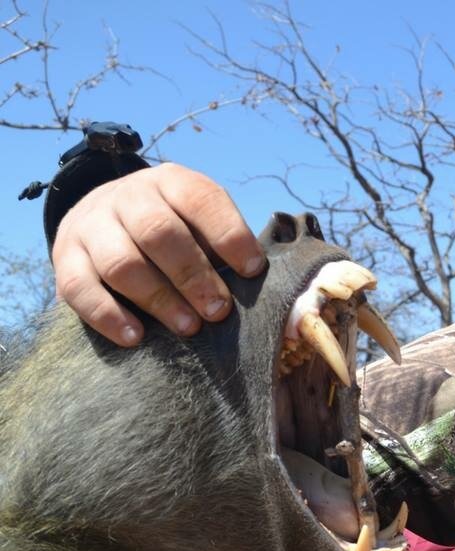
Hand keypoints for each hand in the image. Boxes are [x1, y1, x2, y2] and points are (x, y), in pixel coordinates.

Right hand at [52, 162, 265, 345]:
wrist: (103, 217)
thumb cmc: (174, 232)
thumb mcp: (200, 224)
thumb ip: (226, 247)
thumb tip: (261, 288)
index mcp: (171, 182)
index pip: (201, 199)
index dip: (229, 235)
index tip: (253, 271)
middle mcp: (127, 197)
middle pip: (158, 232)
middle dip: (194, 275)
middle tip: (219, 310)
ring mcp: (91, 226)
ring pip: (121, 263)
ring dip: (160, 300)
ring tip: (189, 328)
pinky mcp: (65, 259)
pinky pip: (80, 289)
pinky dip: (109, 316)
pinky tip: (136, 338)